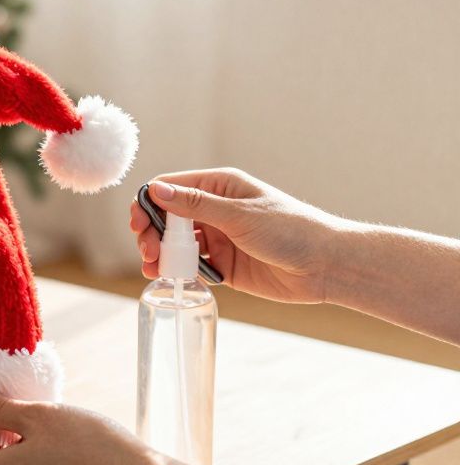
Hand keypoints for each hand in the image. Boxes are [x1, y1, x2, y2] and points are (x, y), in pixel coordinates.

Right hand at [128, 168, 345, 303]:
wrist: (326, 266)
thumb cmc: (291, 230)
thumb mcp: (239, 215)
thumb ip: (196, 205)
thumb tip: (156, 190)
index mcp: (219, 187)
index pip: (170, 188)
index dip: (149, 204)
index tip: (139, 225)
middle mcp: (215, 210)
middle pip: (166, 218)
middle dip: (152, 234)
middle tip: (149, 253)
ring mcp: (218, 237)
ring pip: (175, 243)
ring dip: (160, 254)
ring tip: (154, 269)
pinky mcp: (223, 264)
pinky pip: (191, 265)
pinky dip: (177, 270)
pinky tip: (170, 278)